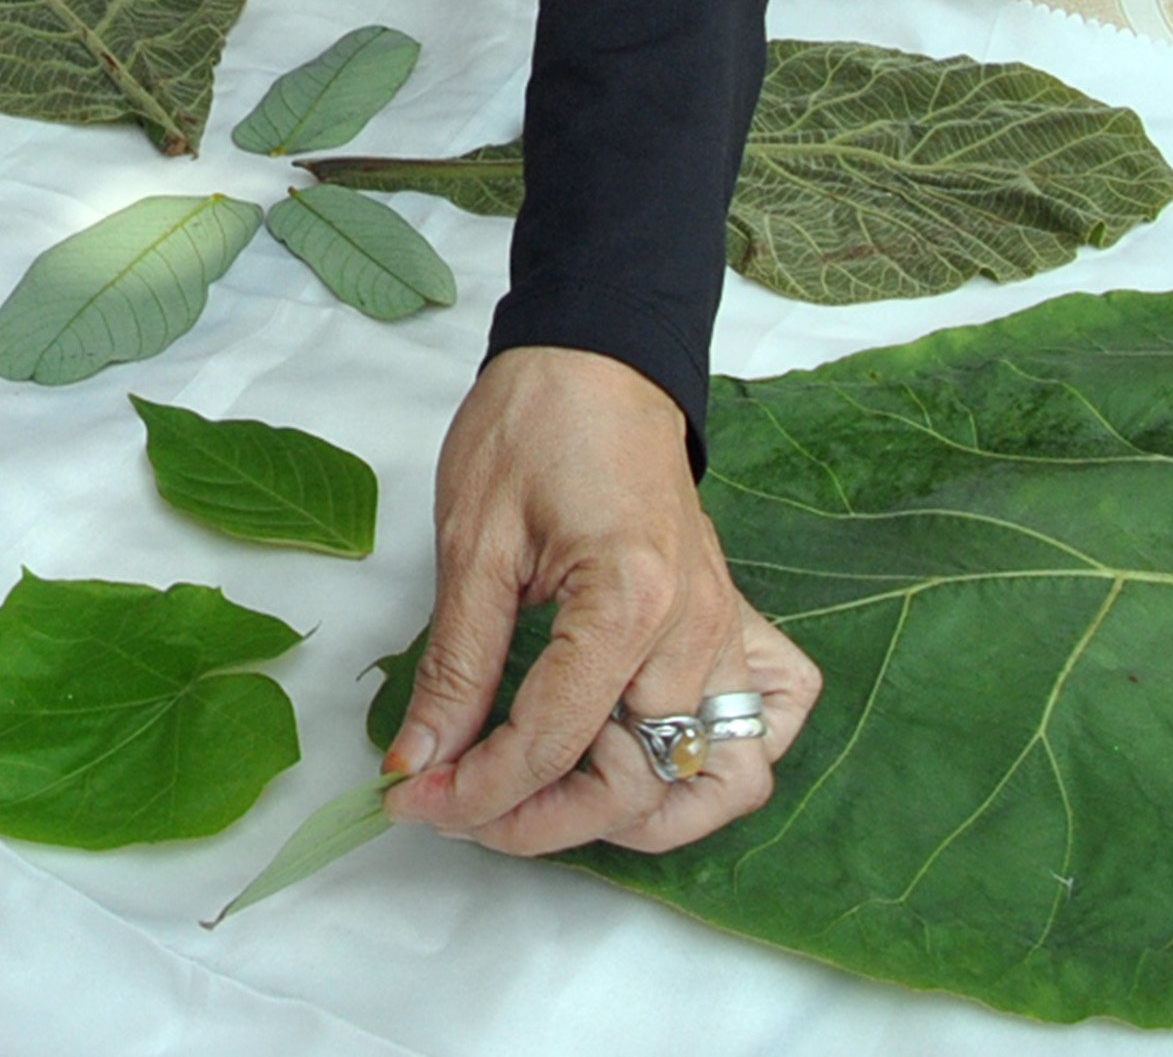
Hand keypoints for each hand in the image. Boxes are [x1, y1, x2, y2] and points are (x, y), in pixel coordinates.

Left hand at [385, 346, 820, 857]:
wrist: (600, 355)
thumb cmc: (533, 423)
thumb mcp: (473, 541)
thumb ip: (455, 665)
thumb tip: (419, 761)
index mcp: (631, 600)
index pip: (554, 741)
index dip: (476, 788)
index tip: (415, 798)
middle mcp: (697, 629)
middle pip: (638, 786)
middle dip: (542, 819)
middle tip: (461, 803)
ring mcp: (726, 631)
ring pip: (714, 783)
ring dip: (631, 812)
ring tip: (544, 792)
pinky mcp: (731, 626)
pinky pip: (757, 732)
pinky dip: (707, 769)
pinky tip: (633, 755)